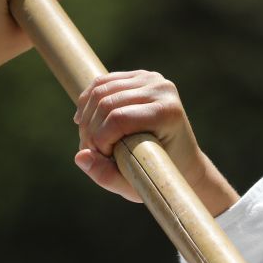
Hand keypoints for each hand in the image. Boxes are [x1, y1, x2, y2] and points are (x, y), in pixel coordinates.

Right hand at [72, 70, 238, 213]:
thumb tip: (79, 156)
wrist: (182, 160)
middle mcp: (161, 88)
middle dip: (90, 130)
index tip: (102, 159)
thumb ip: (106, 176)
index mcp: (167, 112)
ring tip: (88, 142)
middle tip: (91, 153)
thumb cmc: (160, 177)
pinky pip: (101, 83)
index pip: (118, 119)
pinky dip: (86, 103)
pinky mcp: (138, 75)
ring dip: (86, 119)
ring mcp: (151, 78)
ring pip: (99, 91)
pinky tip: (83, 122)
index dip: (99, 140)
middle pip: (105, 103)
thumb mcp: (134, 186)